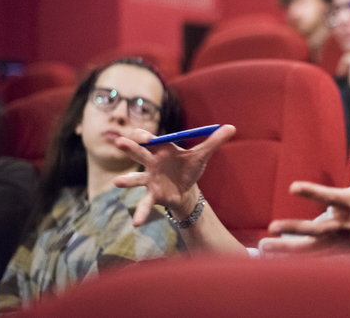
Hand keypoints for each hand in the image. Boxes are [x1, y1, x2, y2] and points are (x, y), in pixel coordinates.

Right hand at [113, 125, 235, 226]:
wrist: (187, 190)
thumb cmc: (189, 168)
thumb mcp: (202, 155)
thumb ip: (214, 141)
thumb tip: (232, 127)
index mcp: (161, 149)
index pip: (148, 138)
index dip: (145, 136)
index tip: (148, 138)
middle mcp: (151, 162)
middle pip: (138, 153)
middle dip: (129, 147)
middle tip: (119, 142)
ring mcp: (149, 179)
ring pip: (136, 178)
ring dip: (127, 180)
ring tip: (117, 183)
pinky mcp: (152, 195)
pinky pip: (144, 203)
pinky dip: (141, 212)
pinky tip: (136, 222)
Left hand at [261, 161, 349, 267]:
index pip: (329, 195)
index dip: (311, 191)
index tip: (292, 188)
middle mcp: (347, 223)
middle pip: (317, 228)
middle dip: (293, 228)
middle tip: (271, 228)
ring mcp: (346, 240)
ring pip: (313, 246)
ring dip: (288, 247)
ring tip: (264, 248)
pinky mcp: (346, 252)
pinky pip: (319, 256)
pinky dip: (300, 258)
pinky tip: (281, 260)